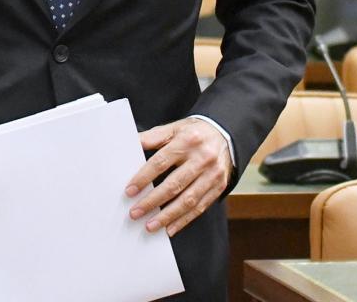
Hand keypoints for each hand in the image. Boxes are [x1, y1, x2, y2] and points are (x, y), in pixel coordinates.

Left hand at [126, 118, 231, 236]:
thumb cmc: (195, 133)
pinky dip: (184, 220)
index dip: (144, 178)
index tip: (130, 191)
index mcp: (187, 141)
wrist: (225, 135)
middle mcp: (202, 158)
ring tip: (150, 225)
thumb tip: (130, 145)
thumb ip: (152, 137)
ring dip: (167, 216)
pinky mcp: (219, 187)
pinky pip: (201, 207)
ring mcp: (212, 174)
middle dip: (152, 201)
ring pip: (188, 200)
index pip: (161, 162)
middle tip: (135, 213)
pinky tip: (170, 228)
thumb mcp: (174, 128)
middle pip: (174, 184)